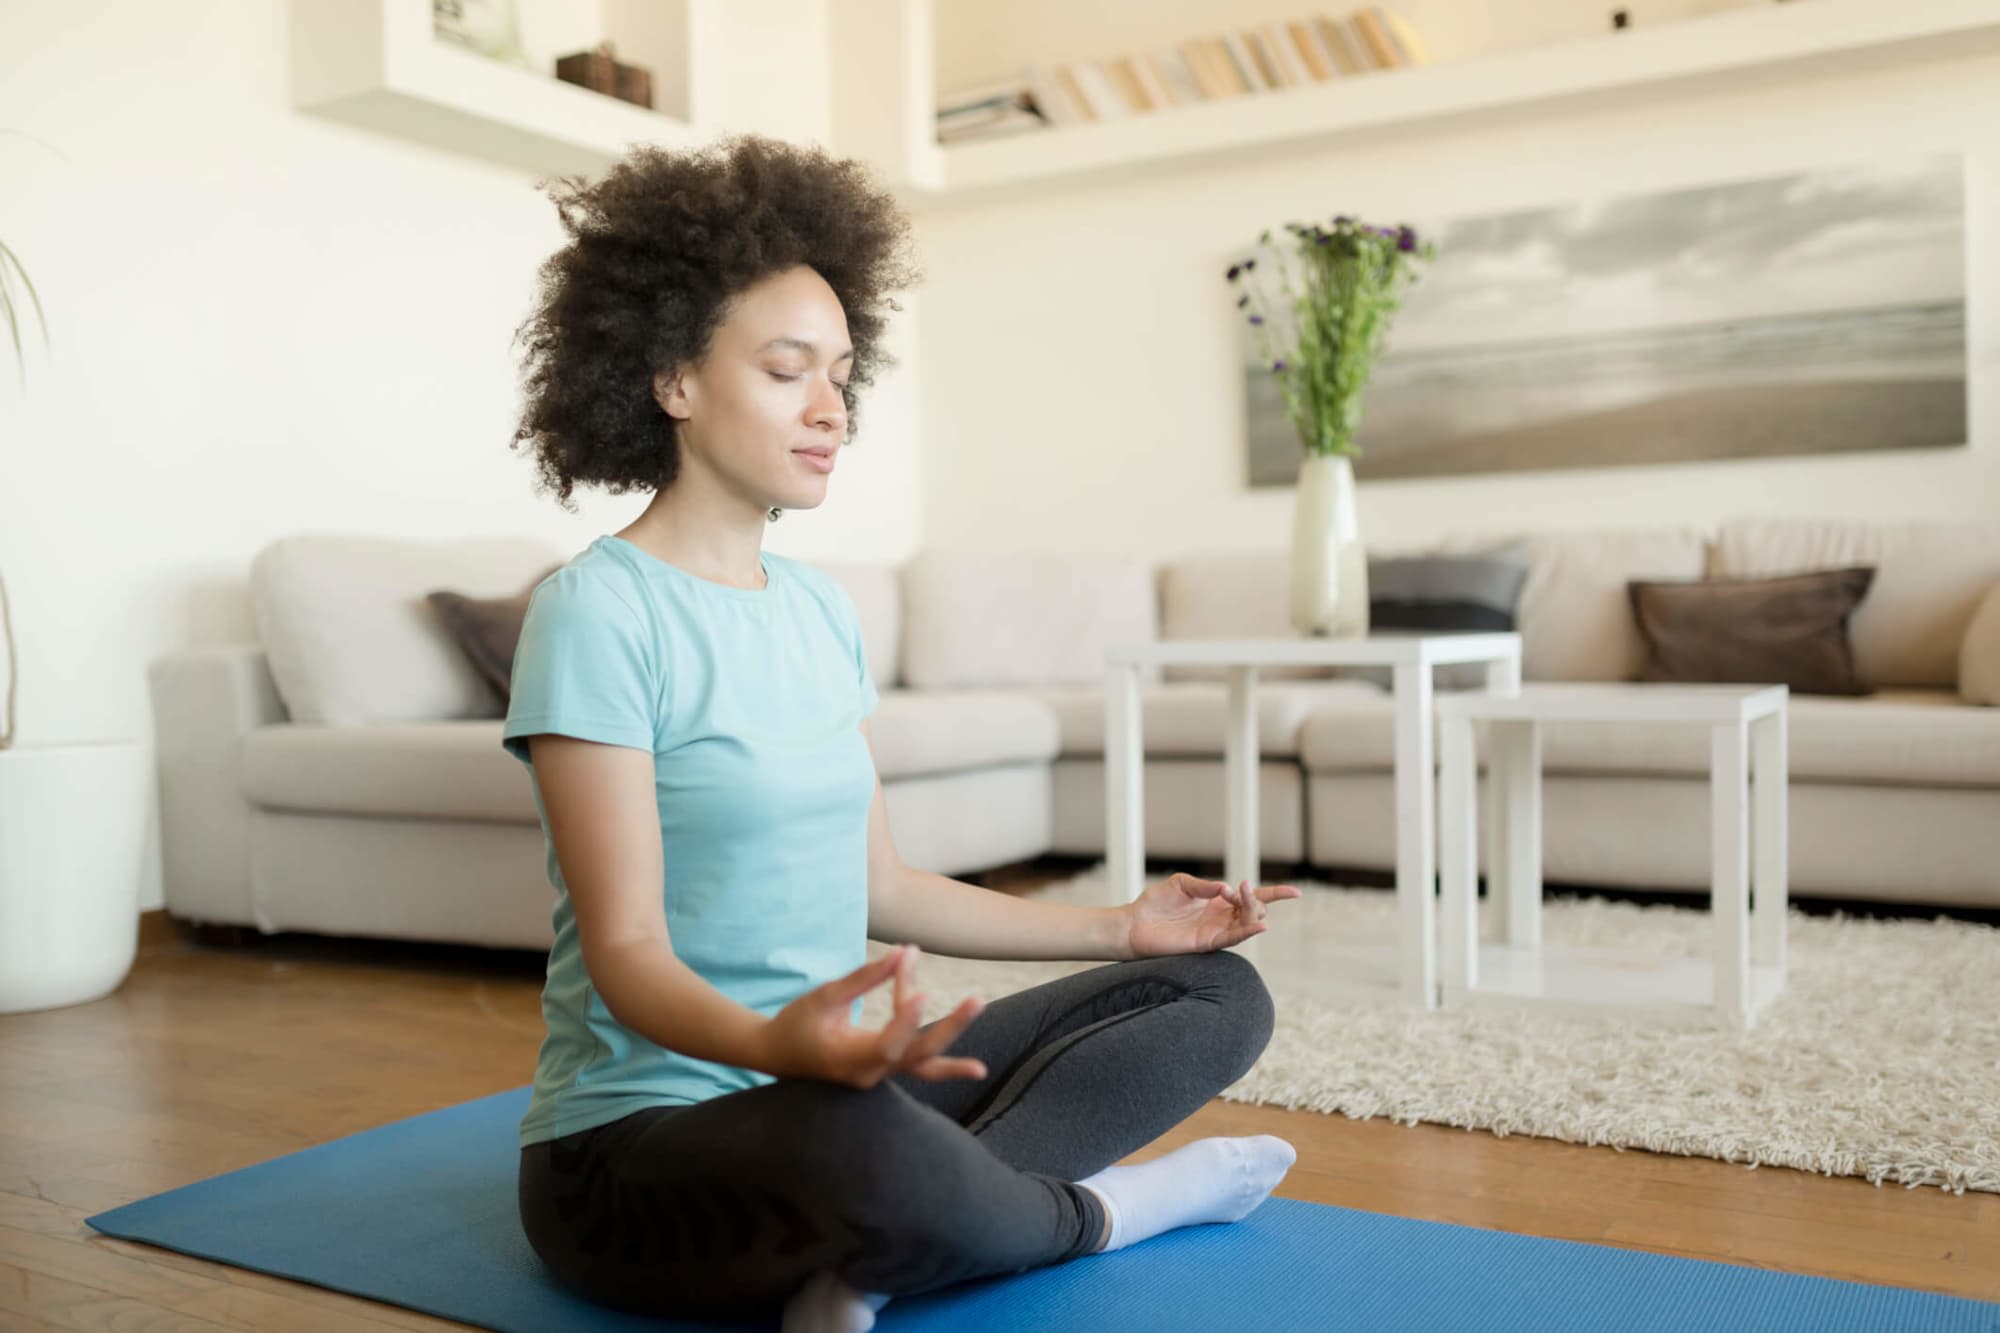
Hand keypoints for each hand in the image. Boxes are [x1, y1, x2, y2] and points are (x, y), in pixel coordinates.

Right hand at [756, 944, 988, 1088]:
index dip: (907, 1020)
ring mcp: (877, 1076)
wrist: (777, 1055)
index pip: (888, 1044)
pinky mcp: (883, 1069)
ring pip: (921, 1064)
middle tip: (977, 1001)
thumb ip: (864, 978)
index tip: (923, 993)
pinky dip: (930, 1034)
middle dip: (949, 1030)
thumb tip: (904, 951)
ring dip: (950, 1051)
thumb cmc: (797, 1022)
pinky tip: (965, 1042)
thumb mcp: (825, 996)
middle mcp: (867, 1074)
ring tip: (980, 1061)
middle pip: (917, 1058)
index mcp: (848, 1059)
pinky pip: (913, 1056)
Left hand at [1124, 872, 1302, 957]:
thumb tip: (1227, 888)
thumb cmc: (1156, 903)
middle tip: (1239, 888)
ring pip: (1247, 923)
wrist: (1135, 923)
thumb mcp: (1181, 884)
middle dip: (1254, 897)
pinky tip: (1260, 925)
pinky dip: (1247, 932)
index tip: (1297, 893)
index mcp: (1219, 900)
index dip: (1276, 894)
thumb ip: (1206, 886)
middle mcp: (1222, 917)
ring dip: (1252, 911)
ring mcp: (1216, 931)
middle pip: (1254, 908)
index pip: (1253, 897)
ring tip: (1245, 898)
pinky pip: (1233, 938)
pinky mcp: (1207, 943)